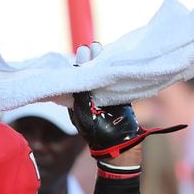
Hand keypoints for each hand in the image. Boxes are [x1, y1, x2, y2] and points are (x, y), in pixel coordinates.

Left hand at [69, 43, 185, 159]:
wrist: (118, 146)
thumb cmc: (100, 134)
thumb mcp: (85, 116)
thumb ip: (80, 99)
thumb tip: (75, 81)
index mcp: (79, 102)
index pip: (77, 78)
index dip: (80, 65)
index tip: (83, 51)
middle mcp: (89, 98)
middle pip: (88, 75)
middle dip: (90, 60)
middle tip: (91, 47)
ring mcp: (102, 98)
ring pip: (99, 76)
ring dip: (100, 63)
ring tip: (99, 48)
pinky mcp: (115, 99)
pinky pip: (111, 82)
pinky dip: (111, 72)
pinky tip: (113, 59)